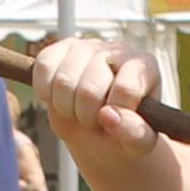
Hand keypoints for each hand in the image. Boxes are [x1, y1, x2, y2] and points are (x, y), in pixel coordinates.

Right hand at [25, 38, 165, 169]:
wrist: (100, 132)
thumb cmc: (124, 134)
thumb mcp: (139, 144)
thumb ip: (135, 134)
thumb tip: (109, 116)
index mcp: (145, 68)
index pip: (124, 89)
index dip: (114, 115)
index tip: (115, 122)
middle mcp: (117, 50)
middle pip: (89, 88)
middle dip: (87, 116)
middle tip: (94, 120)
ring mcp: (88, 46)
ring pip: (63, 80)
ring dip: (66, 108)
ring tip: (78, 111)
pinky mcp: (61, 48)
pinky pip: (44, 66)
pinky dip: (46, 92)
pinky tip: (59, 99)